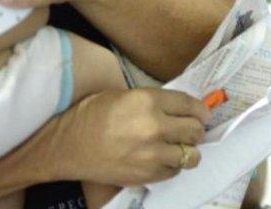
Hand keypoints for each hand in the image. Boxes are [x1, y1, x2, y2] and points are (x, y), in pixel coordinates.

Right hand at [58, 88, 210, 185]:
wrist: (68, 147)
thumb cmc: (91, 116)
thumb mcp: (124, 96)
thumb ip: (154, 101)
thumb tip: (180, 107)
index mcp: (148, 101)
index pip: (190, 105)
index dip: (200, 110)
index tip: (202, 115)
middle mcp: (154, 126)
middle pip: (195, 130)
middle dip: (196, 130)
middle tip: (190, 131)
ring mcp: (152, 154)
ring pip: (191, 155)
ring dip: (187, 151)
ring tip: (179, 148)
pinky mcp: (147, 175)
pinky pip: (174, 171)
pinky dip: (172, 166)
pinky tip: (161, 159)